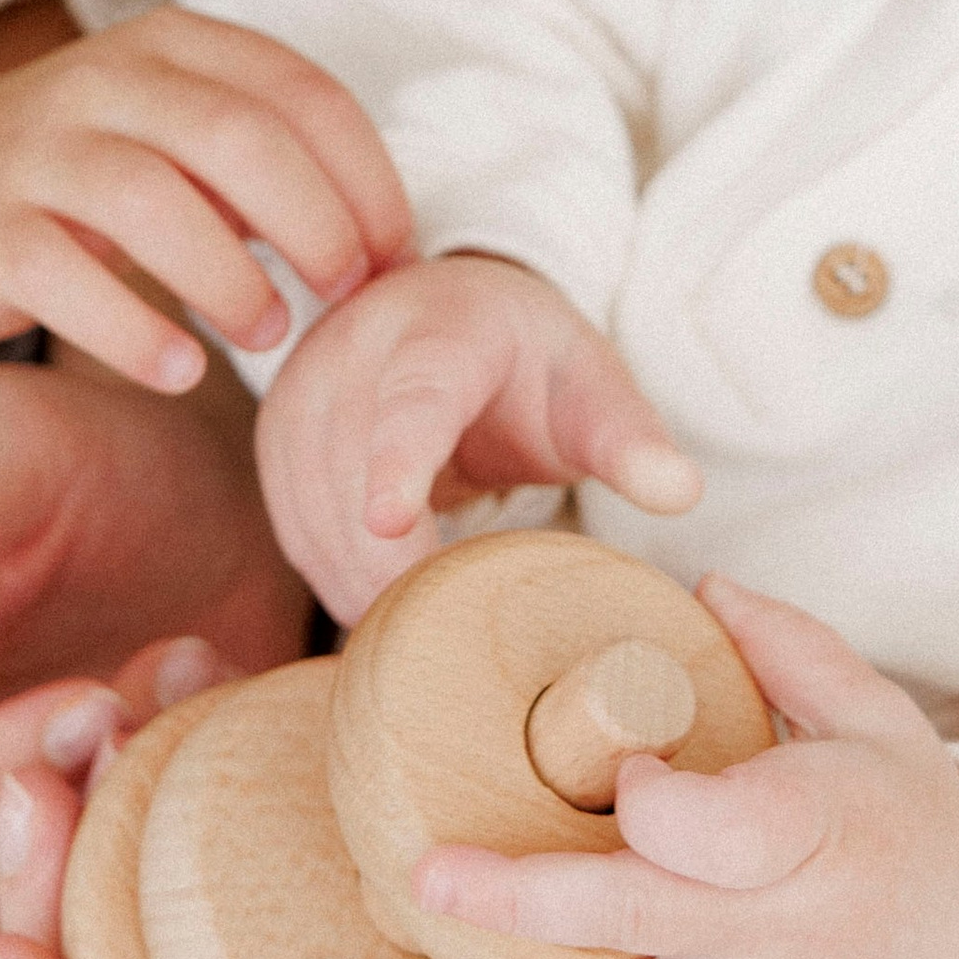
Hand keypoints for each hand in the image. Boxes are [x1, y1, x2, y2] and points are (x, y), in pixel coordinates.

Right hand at [0, 6, 412, 380]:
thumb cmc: (82, 174)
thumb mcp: (178, 137)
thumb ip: (269, 165)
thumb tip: (385, 243)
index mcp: (172, 43)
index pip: (300, 91)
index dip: (366, 176)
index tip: (396, 252)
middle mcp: (104, 79)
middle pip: (237, 136)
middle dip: (314, 222)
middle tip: (346, 293)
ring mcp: (37, 150)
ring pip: (152, 200)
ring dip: (230, 278)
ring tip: (269, 335)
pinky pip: (65, 279)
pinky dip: (134, 332)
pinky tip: (180, 371)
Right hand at [0, 354, 315, 945]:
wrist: (185, 495)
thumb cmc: (73, 454)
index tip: (85, 698)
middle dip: (51, 808)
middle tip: (146, 693)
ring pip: (5, 926)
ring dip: (113, 824)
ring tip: (183, 683)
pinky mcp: (40, 867)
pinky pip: (78, 931)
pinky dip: (149, 855)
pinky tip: (196, 730)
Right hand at [256, 250, 699, 623]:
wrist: (447, 310)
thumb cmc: (528, 357)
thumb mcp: (589, 380)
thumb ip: (630, 437)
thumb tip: (681, 490)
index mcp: (443, 330)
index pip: (416, 398)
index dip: (399, 460)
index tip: (391, 519)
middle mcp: (356, 349)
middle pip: (352, 473)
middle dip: (392, 566)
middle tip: (446, 647)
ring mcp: (303, 389)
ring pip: (313, 508)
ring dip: (360, 581)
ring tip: (418, 640)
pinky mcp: (277, 434)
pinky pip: (293, 524)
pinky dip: (335, 575)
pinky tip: (379, 608)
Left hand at [411, 577, 958, 958]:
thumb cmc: (913, 827)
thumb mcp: (879, 719)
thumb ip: (790, 648)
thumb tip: (704, 581)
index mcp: (826, 828)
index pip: (726, 833)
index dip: (655, 807)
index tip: (619, 769)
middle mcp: (785, 930)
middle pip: (642, 922)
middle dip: (525, 905)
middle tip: (429, 874)